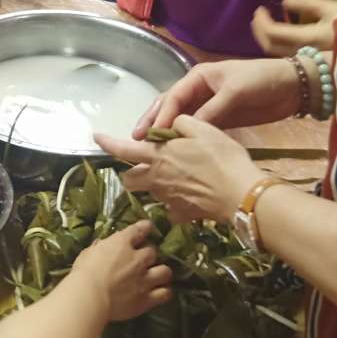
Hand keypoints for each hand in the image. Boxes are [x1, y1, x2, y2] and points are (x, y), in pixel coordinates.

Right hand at [69, 220, 171, 320]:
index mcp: (121, 243)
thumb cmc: (84, 273)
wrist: (90, 297)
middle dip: (149, 254)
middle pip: (153, 251)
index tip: (148, 227)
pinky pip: (165, 294)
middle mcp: (137, 259)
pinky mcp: (147, 298)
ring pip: (165, 271)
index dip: (145, 227)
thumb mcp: (87, 254)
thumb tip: (101, 245)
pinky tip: (160, 292)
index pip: (139, 230)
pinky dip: (164, 292)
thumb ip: (98, 248)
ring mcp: (145, 279)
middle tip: (143, 259)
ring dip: (161, 272)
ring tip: (157, 275)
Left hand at [97, 117, 265, 222]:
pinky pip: (170, 209)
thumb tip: (173, 124)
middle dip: (131, 173)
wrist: (240, 195)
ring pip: (151, 193)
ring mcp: (167, 199)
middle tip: (145, 165)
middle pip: (130, 180)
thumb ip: (181, 122)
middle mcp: (156, 179)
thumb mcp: (202, 129)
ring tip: (171, 178)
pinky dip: (174, 204)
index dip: (107, 143)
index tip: (96, 136)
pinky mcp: (182, 214)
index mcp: (157, 156)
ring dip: (154, 186)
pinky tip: (186, 197)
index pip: (123, 149)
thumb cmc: (220, 157)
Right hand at [129, 58, 300, 138]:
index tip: (149, 133)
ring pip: (181, 119)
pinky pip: (198, 129)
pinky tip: (177, 150)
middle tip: (136, 138)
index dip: (160, 115)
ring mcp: (209, 105)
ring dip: (167, 131)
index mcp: (198, 77)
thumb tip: (187, 130)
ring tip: (151, 147)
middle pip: (170, 106)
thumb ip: (212, 110)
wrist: (294, 87)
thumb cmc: (261, 80)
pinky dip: (186, 138)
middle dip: (153, 120)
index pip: (173, 96)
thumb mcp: (235, 92)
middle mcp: (199, 90)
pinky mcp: (222, 119)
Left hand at [251, 0, 336, 55]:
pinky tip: (283, 36)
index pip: (275, 33)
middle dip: (259, 33)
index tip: (258, 9)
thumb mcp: (335, 5)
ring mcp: (313, 62)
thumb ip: (308, 2)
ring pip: (281, 55)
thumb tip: (286, 1)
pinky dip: (281, 47)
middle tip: (257, 17)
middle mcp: (309, 54)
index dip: (262, 22)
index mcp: (312, 38)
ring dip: (268, 40)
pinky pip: (292, 58)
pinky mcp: (317, 64)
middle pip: (273, 48)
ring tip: (265, 25)